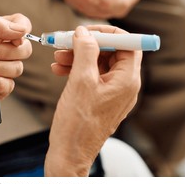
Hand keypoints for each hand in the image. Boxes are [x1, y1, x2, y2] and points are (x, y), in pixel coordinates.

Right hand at [45, 25, 141, 175]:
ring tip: (57, 58)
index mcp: (127, 80)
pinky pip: (91, 76)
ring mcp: (112, 93)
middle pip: (111, 52)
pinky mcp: (99, 98)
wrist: (70, 153)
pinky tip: (58, 69)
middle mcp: (124, 85)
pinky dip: (76, 69)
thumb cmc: (77, 123)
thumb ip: (85, 52)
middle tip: (65, 42)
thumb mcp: (81, 81)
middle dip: (87, 45)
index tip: (85, 31)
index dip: (107, 33)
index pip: (128, 44)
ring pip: (98, 63)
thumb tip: (84, 32)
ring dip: (77, 56)